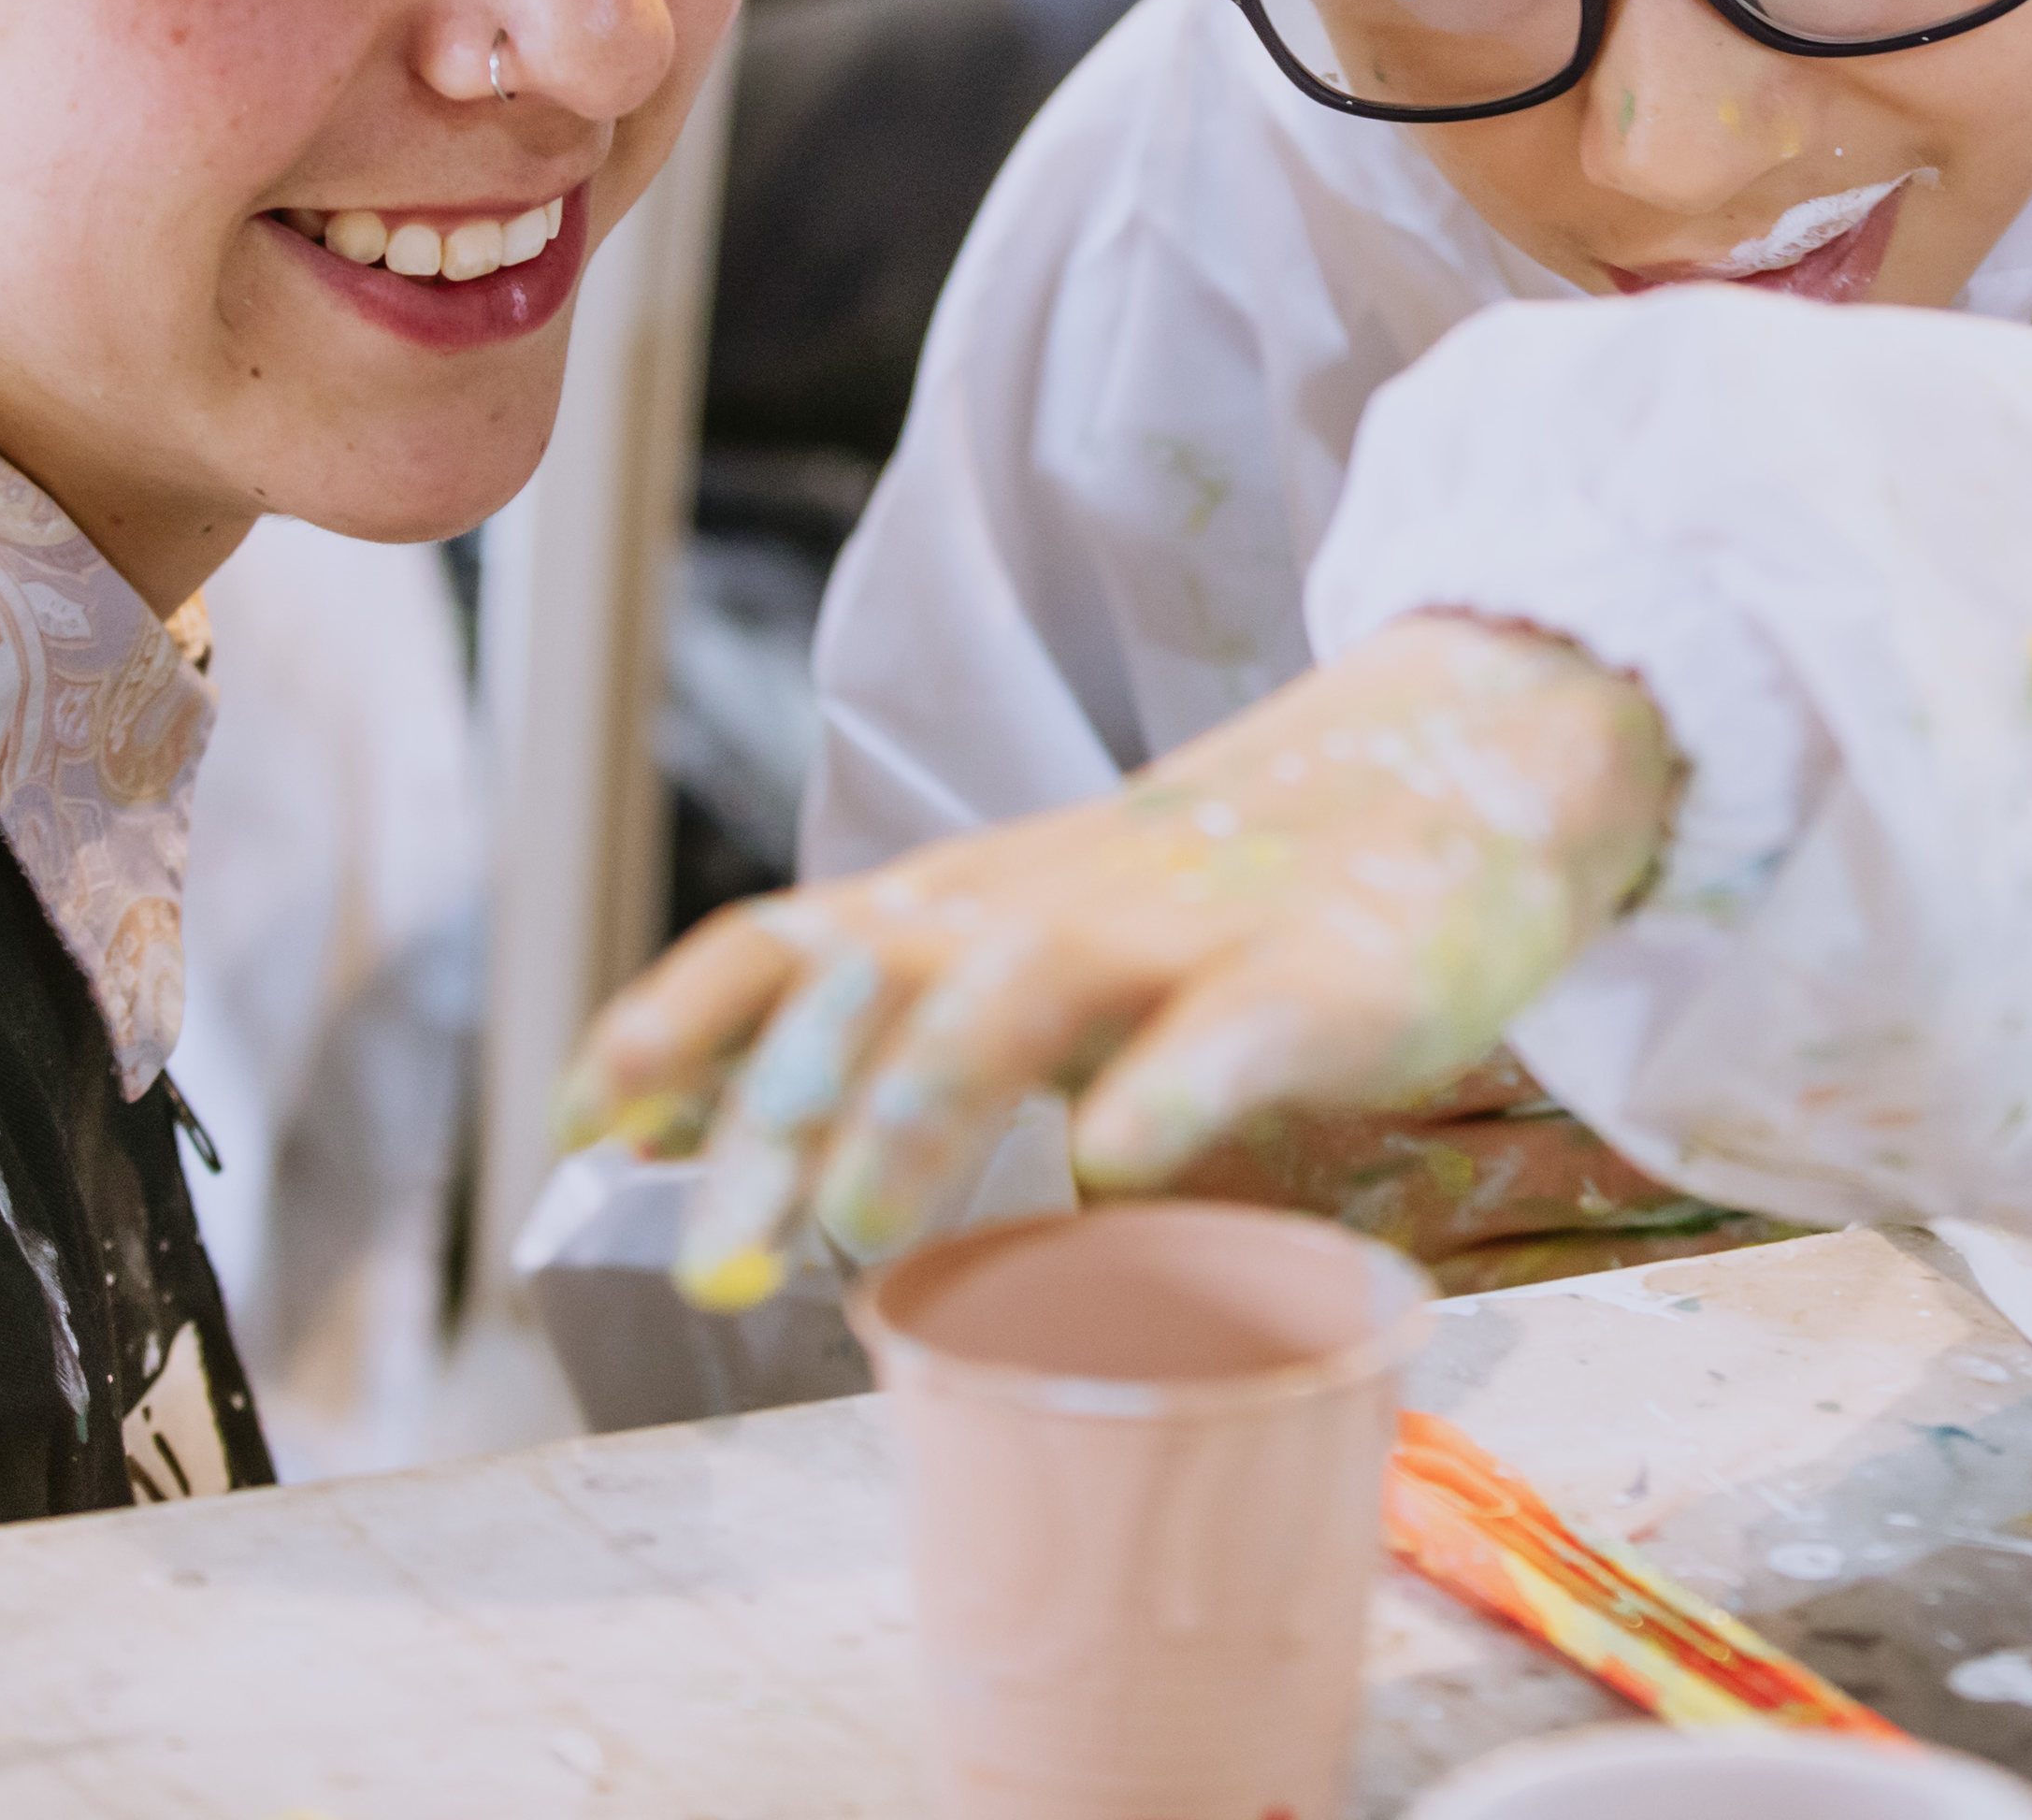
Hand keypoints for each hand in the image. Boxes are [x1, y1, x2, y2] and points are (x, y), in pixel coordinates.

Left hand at [562, 613, 1682, 1308]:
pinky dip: (1174, 1087)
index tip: (576, 1136)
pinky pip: (1241, 1024)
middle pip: (875, 987)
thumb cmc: (1221, 900)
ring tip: (863, 1228)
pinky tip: (1123, 1157)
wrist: (1455, 763)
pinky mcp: (1328, 974)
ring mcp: (1186, 935)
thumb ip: (909, 1030)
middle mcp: (1049, 908)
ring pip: (1028, 990)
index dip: (670, 1033)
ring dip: (929, 1101)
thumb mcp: (1041, 943)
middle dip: (774, 1120)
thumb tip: (726, 1151)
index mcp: (972, 910)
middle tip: (710, 1269)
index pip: (781, 945)